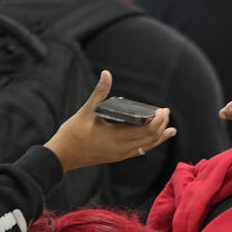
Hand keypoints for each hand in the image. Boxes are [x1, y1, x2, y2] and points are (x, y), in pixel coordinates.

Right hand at [44, 70, 175, 171]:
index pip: (147, 130)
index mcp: (116, 137)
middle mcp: (121, 149)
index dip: (158, 120)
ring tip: (170, 130)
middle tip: (166, 112)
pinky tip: (153, 141)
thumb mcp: (86, 111)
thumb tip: (106, 74)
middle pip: (150, 139)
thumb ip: (99, 93)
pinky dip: (149, 145)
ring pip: (146, 148)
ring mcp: (119, 155)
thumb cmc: (72, 134)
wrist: (61, 156)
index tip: (162, 109)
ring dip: (159, 138)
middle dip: (162, 126)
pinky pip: (138, 152)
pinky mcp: (116, 157)